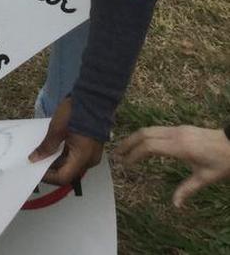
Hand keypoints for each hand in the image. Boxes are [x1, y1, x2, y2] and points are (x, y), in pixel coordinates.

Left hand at [30, 97, 104, 185]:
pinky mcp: (90, 148)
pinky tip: (51, 149)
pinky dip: (62, 155)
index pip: (63, 177)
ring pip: (71, 165)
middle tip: (35, 162)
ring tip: (40, 155)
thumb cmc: (75, 113)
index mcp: (83, 158)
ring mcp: (91, 155)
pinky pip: (75, 157)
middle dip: (50, 169)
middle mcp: (90, 160)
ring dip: (56, 162)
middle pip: (68, 173)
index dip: (48, 176)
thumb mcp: (56, 129)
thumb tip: (34, 159)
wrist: (93, 99)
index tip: (34, 169)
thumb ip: (46, 146)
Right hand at [115, 125, 229, 206]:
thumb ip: (188, 189)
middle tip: (116, 154)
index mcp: (180, 147)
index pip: (149, 146)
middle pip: (144, 133)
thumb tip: (175, 205)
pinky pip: (156, 129)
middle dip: (128, 143)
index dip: (134, 154)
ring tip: (124, 148)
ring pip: (149, 129)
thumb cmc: (222, 162)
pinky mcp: (180, 128)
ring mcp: (177, 129)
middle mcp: (175, 134)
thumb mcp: (206, 178)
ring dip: (134, 137)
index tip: (126, 164)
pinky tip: (142, 144)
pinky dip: (144, 135)